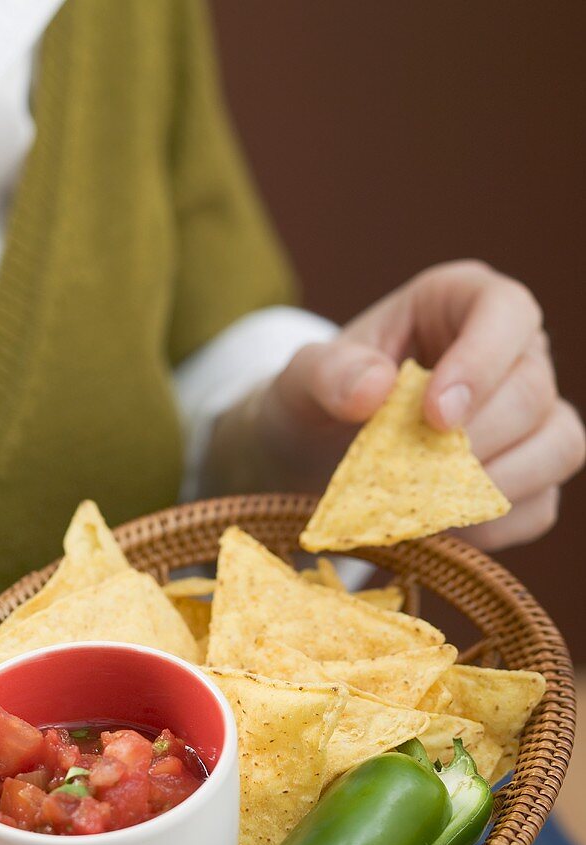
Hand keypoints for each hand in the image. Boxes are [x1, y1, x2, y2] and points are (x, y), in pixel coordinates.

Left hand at [212, 260, 583, 550]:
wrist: (313, 460)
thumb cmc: (316, 404)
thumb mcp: (300, 382)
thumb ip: (326, 374)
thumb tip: (374, 387)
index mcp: (460, 302)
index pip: (506, 311)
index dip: (482, 362)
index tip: (436, 415)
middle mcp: (511, 354)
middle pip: (533, 389)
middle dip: (477, 438)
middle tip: (417, 472)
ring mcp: (528, 418)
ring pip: (559, 445)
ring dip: (498, 484)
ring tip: (429, 503)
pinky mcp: (528, 479)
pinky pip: (539, 506)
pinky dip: (495, 526)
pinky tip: (441, 528)